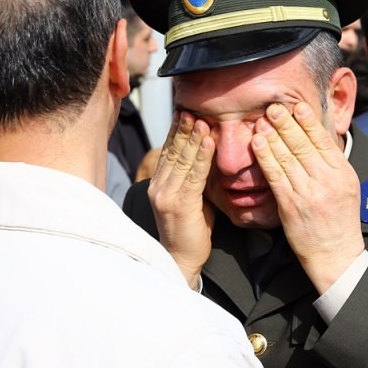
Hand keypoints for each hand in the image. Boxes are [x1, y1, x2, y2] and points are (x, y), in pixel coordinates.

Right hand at [148, 111, 215, 287]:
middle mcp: (159, 187)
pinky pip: (193, 175)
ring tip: (201, 119)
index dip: (176, 131)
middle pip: (172, 151)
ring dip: (192, 138)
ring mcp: (166, 195)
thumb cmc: (191, 230)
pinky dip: (202, 156)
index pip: (168, 152)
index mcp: (160, 184)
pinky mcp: (179, 204)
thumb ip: (195, 178)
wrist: (181, 259)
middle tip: (192, 108)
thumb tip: (207, 155)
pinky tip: (208, 142)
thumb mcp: (192, 198)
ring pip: (181, 160)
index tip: (185, 113)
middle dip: (183, 129)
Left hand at [251, 102, 364, 292]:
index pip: (323, 141)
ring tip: (262, 120)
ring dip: (273, 136)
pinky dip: (266, 157)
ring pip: (287, 157)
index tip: (297, 106)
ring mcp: (308, 193)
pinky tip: (258, 144)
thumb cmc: (340, 220)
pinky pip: (275, 176)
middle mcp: (327, 180)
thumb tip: (318, 138)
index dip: (308, 122)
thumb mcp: (346, 187)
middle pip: (303, 145)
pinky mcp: (291, 205)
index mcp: (343, 173)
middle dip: (287, 124)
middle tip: (274, 107)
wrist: (335, 254)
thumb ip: (333, 163)